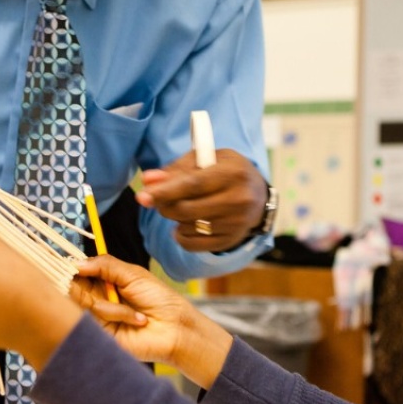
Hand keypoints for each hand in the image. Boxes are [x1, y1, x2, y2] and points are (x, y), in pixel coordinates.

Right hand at [74, 255, 232, 389]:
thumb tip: (75, 263)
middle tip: (101, 286)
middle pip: (71, 288)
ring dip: (111, 304)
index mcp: (103, 282)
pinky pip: (95, 320)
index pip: (77, 273)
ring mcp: (97, 318)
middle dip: (81, 285)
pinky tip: (138, 320)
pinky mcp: (100, 335)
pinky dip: (117, 314)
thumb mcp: (132, 274)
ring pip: (83, 303)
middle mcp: (96, 299)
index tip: (72, 266)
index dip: (71, 268)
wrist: (175, 328)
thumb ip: (104, 265)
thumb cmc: (159, 299)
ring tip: (135, 309)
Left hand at [137, 149, 265, 251]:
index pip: (193, 184)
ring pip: (187, 227)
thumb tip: (148, 180)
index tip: (142, 196)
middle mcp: (238, 200)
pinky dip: (181, 235)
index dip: (165, 191)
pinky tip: (186, 224)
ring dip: (175, 219)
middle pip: (187, 209)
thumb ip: (176, 169)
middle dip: (165, 205)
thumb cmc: (227, 172)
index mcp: (233, 173)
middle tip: (160, 200)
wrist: (259, 197)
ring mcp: (236, 224)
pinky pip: (193, 244)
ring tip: (184, 207)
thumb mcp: (206, 159)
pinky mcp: (231, 241)